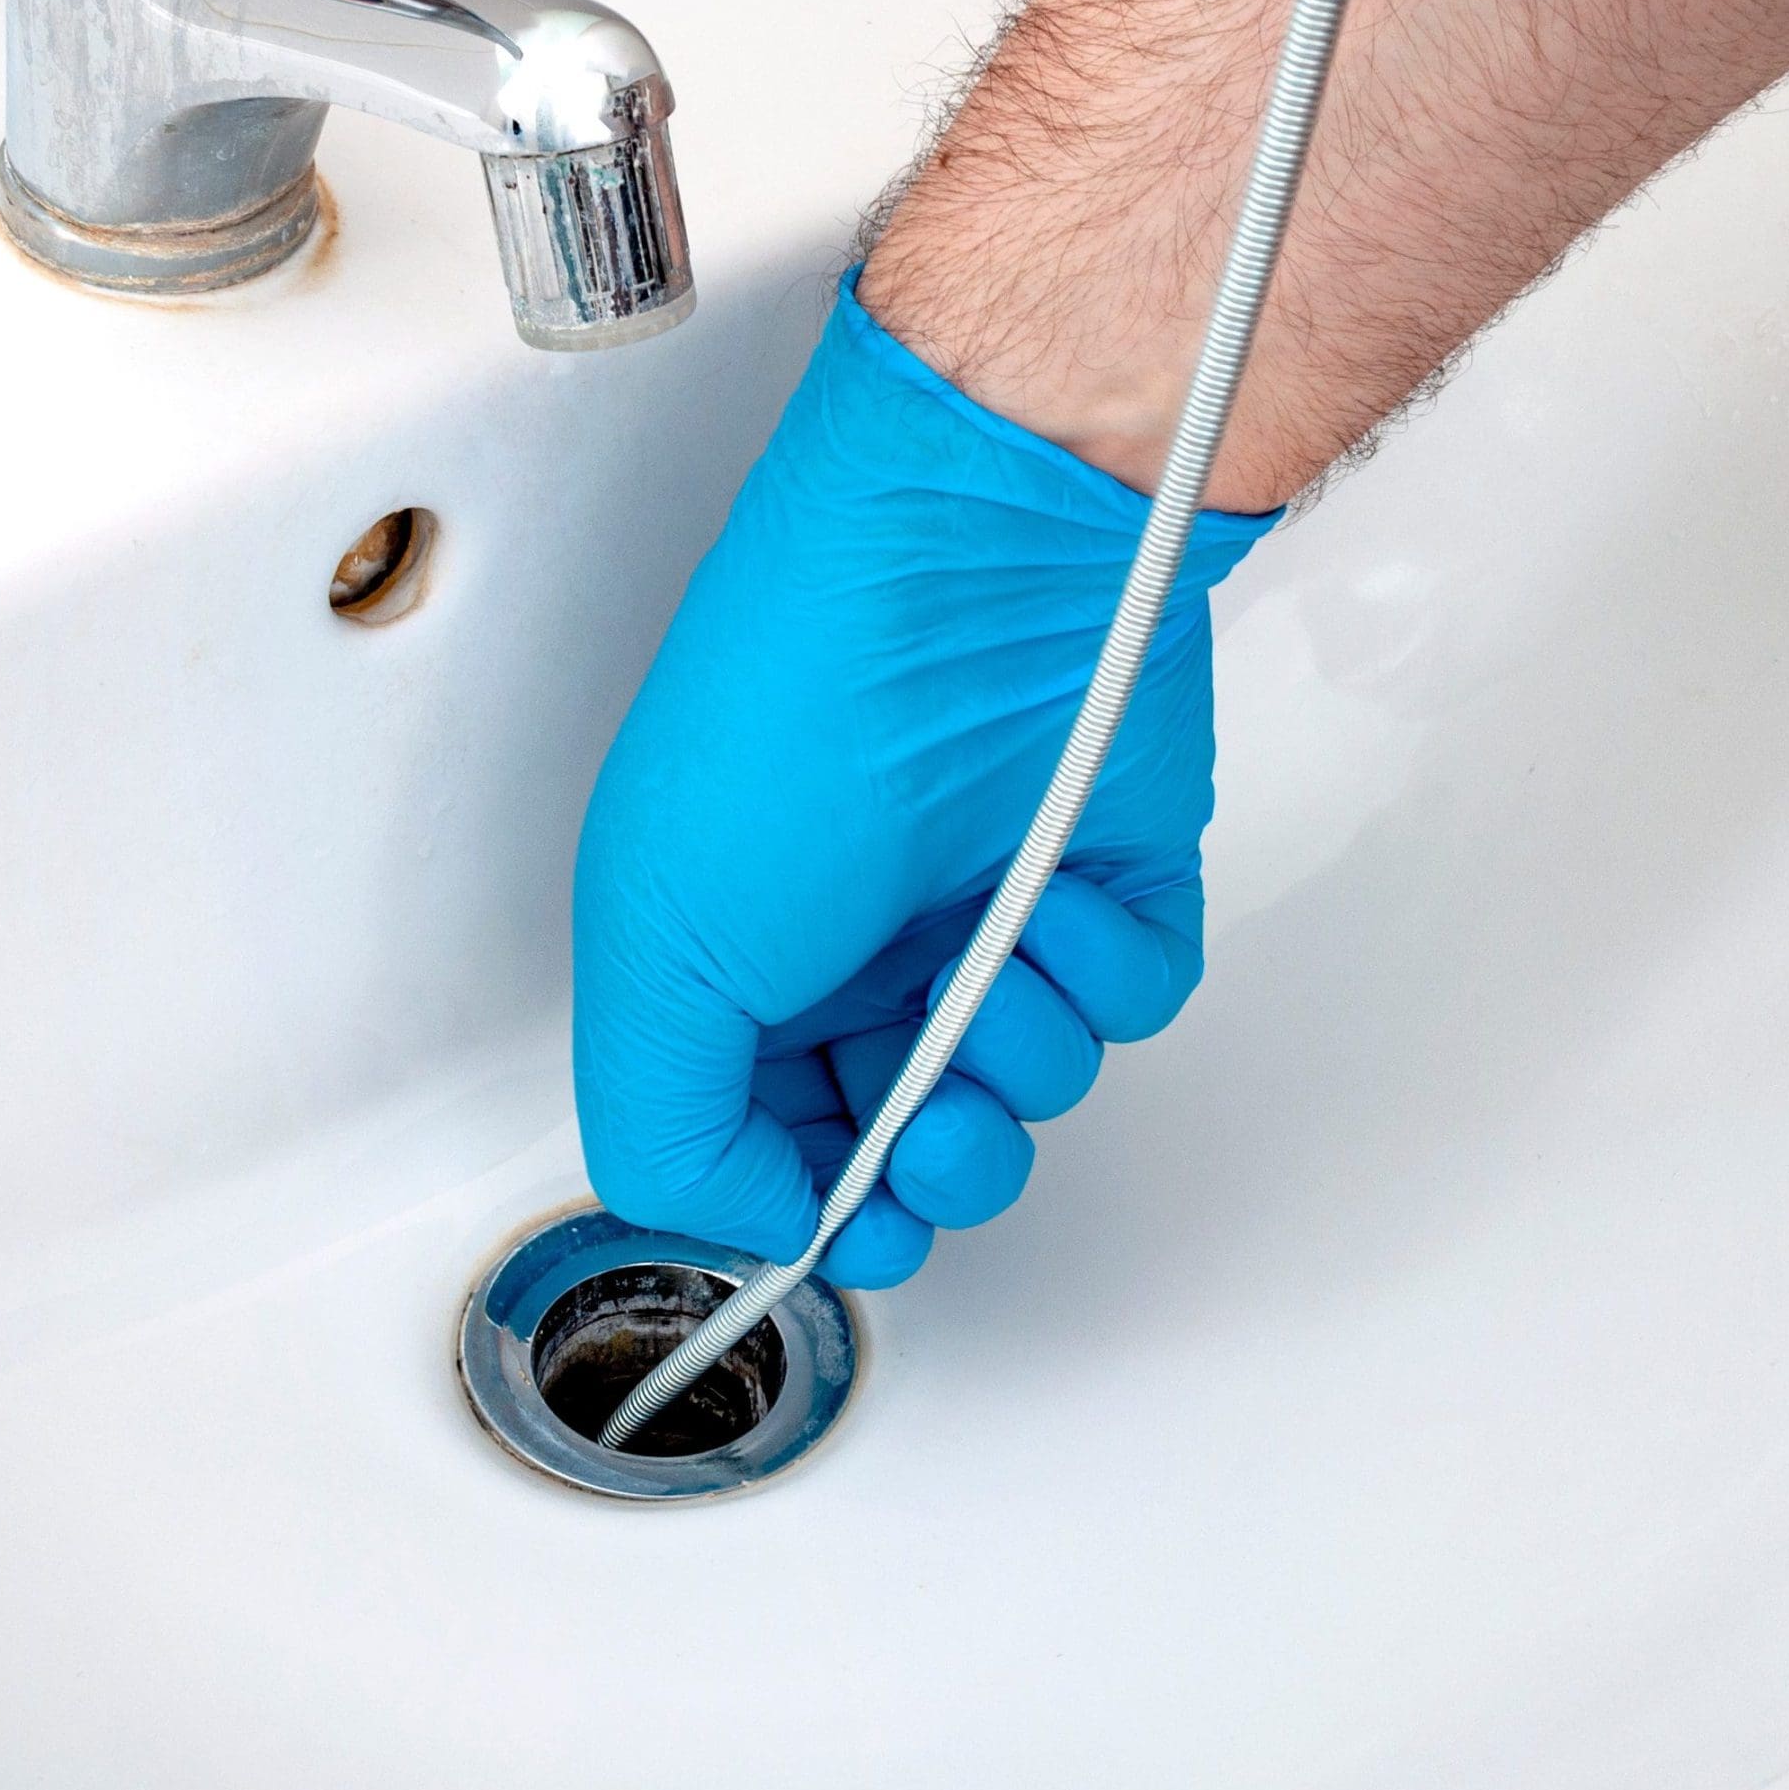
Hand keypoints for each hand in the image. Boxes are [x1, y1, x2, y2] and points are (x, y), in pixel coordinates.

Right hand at [571, 276, 1274, 1286]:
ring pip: (1031, 1087)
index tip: (840, 1213)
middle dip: (931, 1168)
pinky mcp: (1108, 875)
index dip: (811, 1205)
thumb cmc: (792, 718)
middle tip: (929, 1132)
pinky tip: (1058, 905)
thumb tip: (758, 1220)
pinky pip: (1135, 1001)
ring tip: (992, 971)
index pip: (770, 1145)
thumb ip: (664, 1130)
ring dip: (1020, 1060)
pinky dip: (1106, 981)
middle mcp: (856, 943)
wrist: (964, 569)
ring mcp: (986, 909)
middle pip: (915, 1146)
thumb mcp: (653, 945)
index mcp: (732, 962)